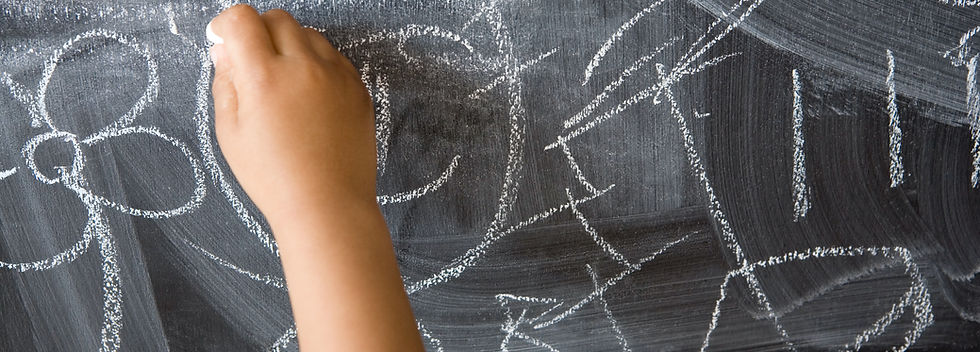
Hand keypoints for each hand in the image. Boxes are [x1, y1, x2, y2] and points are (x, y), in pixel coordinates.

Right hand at [209, 5, 376, 226]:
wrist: (328, 205)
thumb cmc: (274, 177)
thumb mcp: (232, 133)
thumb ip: (225, 83)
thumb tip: (225, 50)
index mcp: (265, 76)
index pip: (243, 19)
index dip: (228, 24)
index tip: (224, 38)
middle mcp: (304, 67)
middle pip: (278, 18)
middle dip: (259, 31)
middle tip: (252, 60)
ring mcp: (336, 76)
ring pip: (309, 34)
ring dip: (290, 45)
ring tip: (282, 82)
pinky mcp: (358, 88)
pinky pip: (334, 57)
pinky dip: (317, 64)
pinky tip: (308, 95)